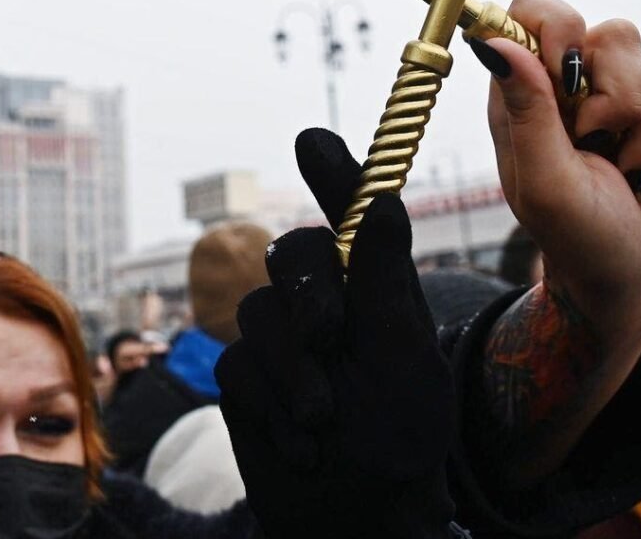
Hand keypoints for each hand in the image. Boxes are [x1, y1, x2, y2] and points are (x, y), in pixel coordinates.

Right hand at [216, 129, 455, 538]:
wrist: (358, 512)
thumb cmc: (400, 432)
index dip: (332, 173)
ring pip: (258, 310)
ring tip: (326, 419)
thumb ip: (383, 280)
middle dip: (310, 297)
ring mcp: (281, 333)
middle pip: (292, 253)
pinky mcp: (246, 373)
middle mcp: (324, 297)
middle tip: (331, 339)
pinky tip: (303, 440)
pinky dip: (272, 405)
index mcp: (372, 281)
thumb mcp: (404, 357)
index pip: (350, 213)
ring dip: (294, 370)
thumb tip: (380, 202)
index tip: (311, 140)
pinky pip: (237, 364)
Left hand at [473, 0, 640, 340]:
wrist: (628, 276)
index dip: (558, 26)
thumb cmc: (575, 236)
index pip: (535, 6)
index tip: (568, 75)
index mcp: (526, 87)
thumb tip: (494, 41)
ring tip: (626, 174)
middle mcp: (573, 81)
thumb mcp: (543, 181)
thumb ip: (526, 110)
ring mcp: (622, 96)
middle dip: (618, 101)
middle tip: (596, 146)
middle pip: (616, 33)